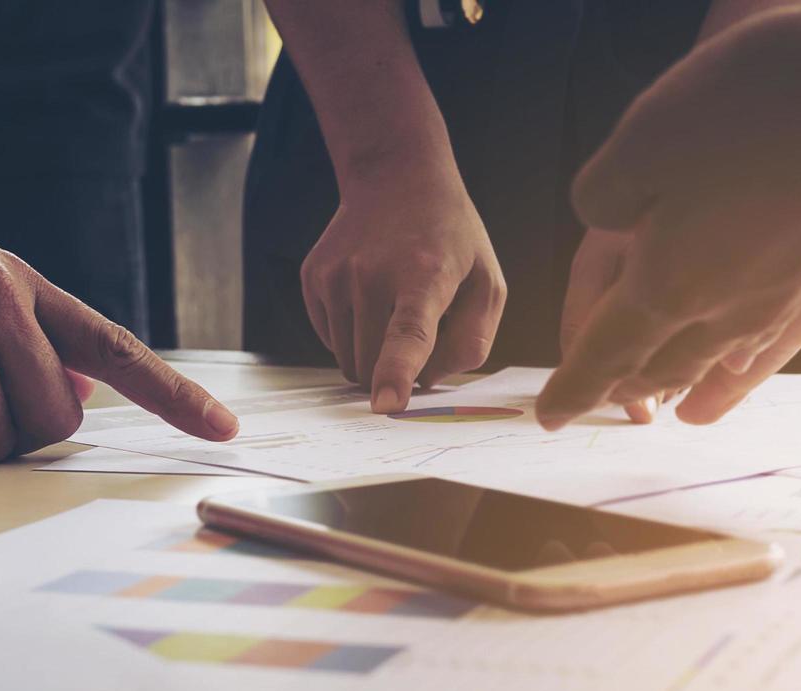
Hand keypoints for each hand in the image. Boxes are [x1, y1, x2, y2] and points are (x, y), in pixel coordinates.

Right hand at [301, 165, 505, 412]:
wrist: (396, 177)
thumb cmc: (450, 238)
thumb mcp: (487, 282)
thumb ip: (473, 340)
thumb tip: (427, 382)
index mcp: (424, 275)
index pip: (408, 333)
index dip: (396, 373)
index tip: (385, 403)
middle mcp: (372, 274)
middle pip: (372, 366)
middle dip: (393, 372)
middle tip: (417, 331)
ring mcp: (335, 274)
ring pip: (347, 360)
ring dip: (372, 355)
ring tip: (393, 308)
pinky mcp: (313, 277)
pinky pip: (330, 339)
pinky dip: (352, 335)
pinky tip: (370, 298)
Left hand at [535, 2, 800, 427]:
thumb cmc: (767, 111)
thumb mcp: (642, 140)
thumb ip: (604, 195)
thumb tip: (606, 222)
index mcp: (668, 286)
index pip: (604, 353)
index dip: (573, 387)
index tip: (548, 417)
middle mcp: (728, 308)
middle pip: (661, 363)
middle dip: (626, 383)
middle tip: (601, 396)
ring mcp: (787, 293)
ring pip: (716, 352)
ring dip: (679, 370)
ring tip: (661, 386)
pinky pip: (766, 331)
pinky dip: (736, 348)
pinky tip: (739, 345)